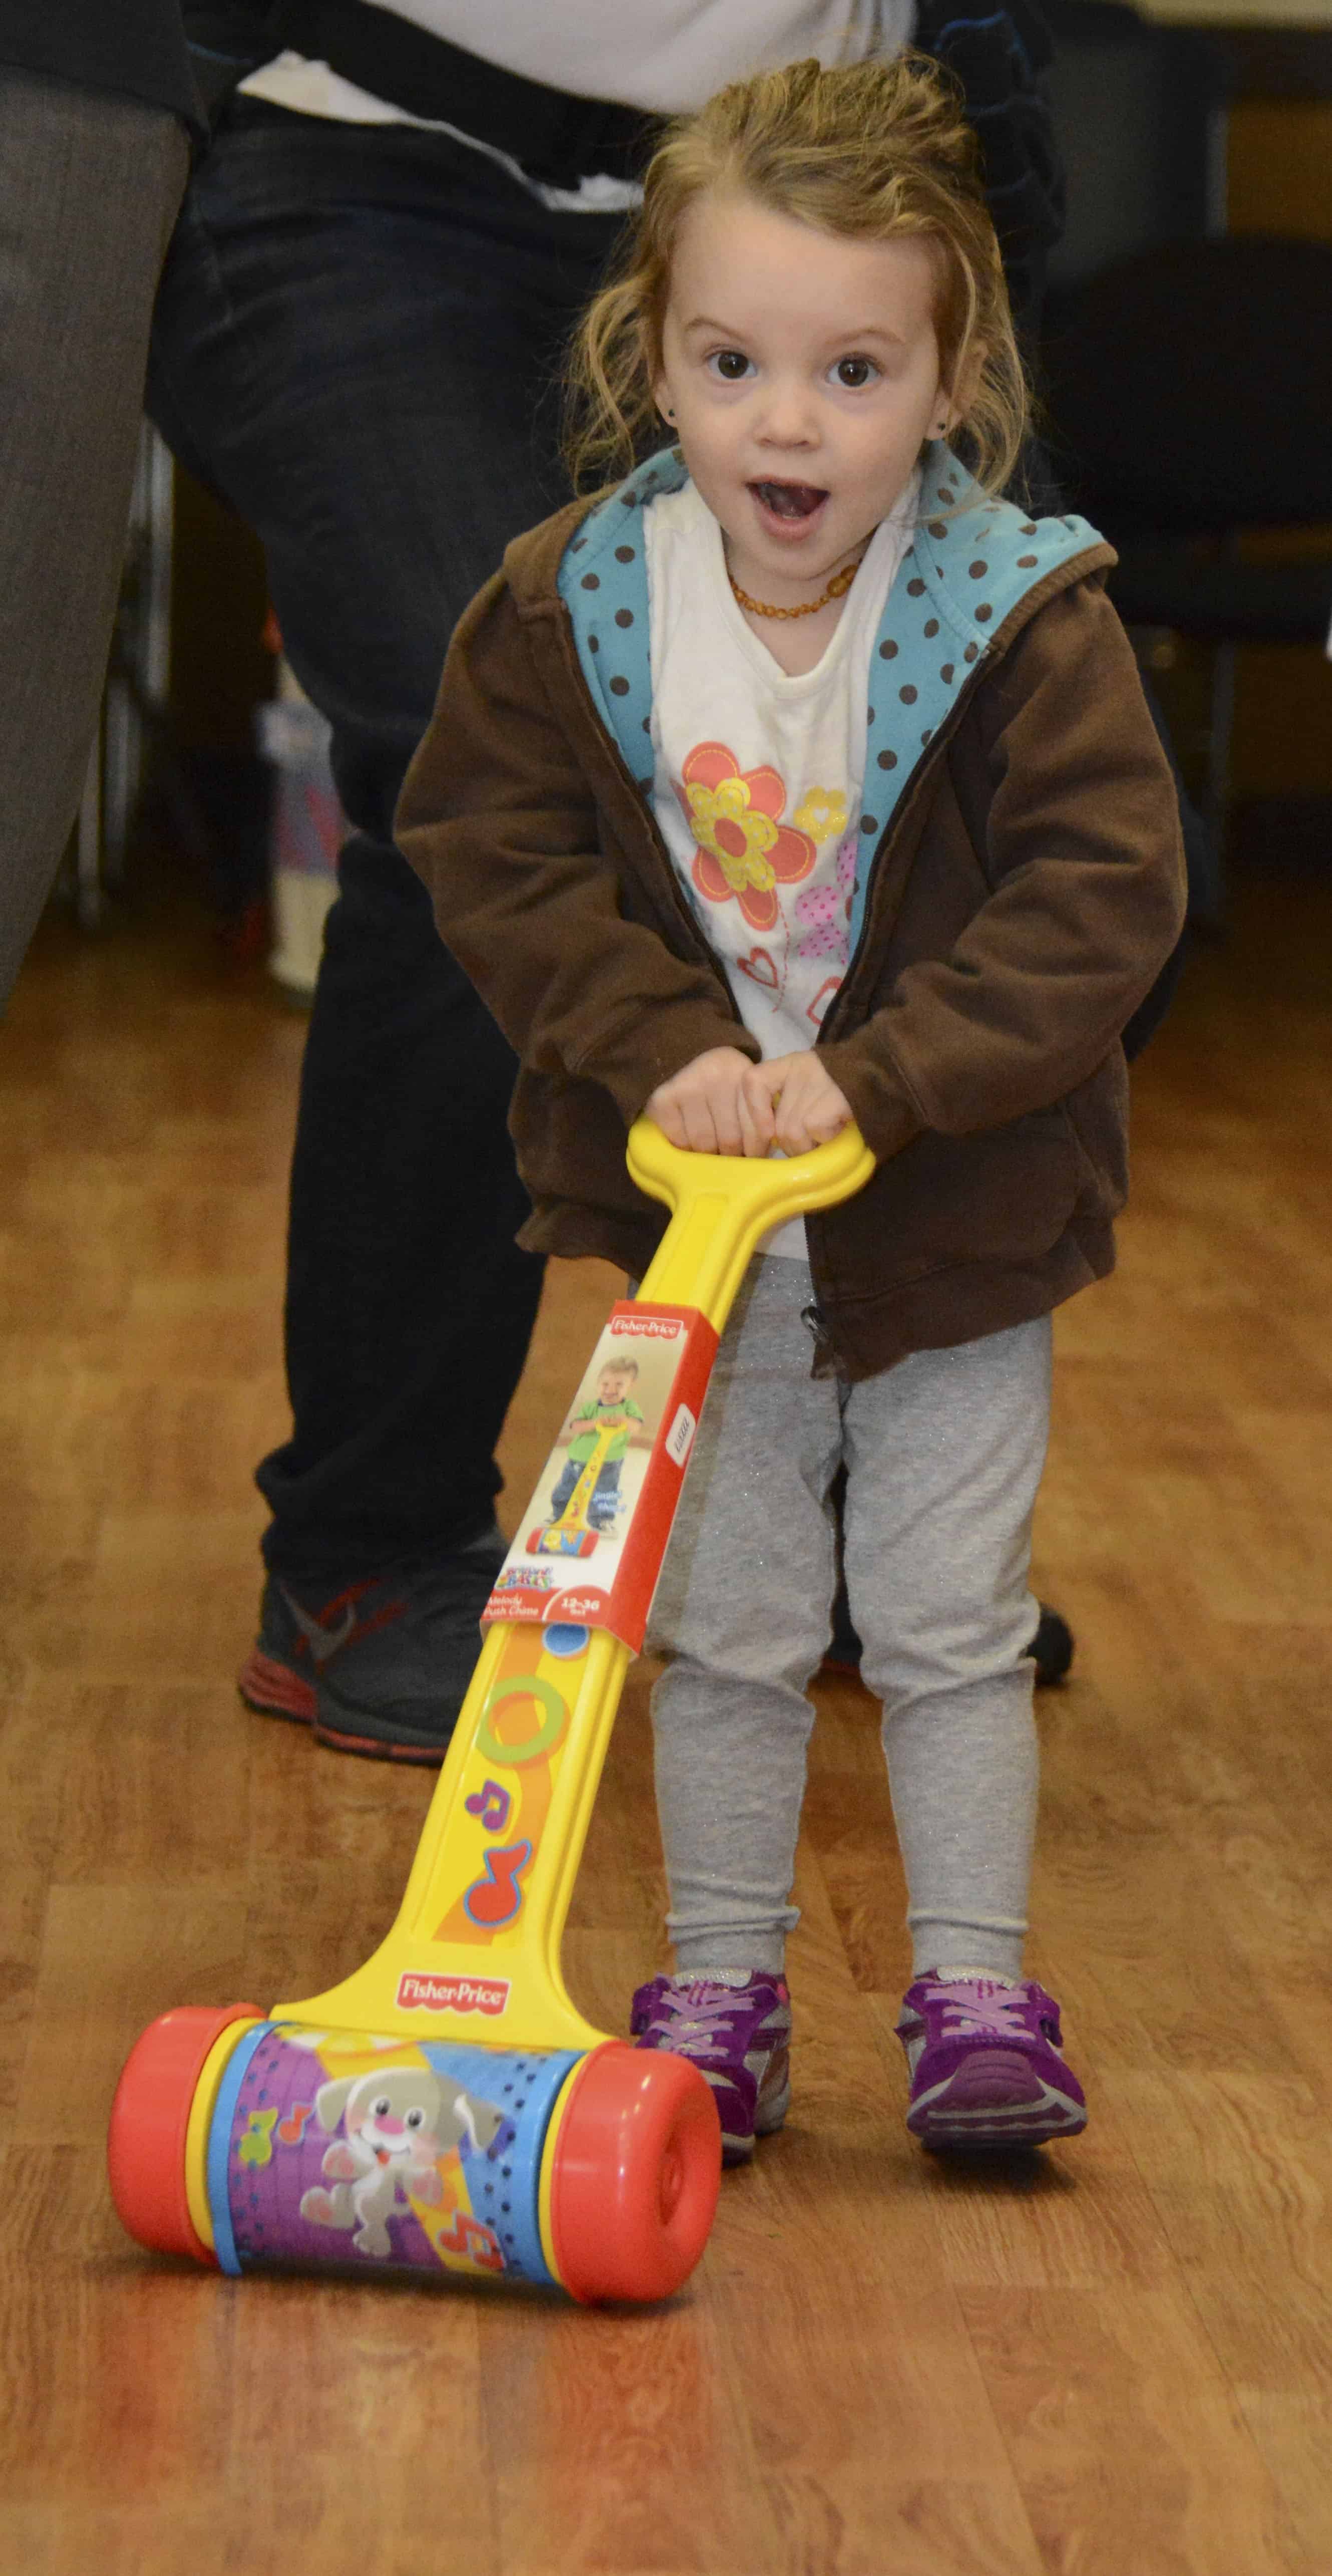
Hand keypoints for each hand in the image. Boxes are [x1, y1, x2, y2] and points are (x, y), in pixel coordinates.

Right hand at [646, 1046, 850, 1155]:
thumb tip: (776, 1150)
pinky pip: (678, 1138)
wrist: (684, 1050)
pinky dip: (683, 1144)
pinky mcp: (665, 1099)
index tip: (754, 1155)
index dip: (757, 1149)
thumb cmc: (724, 1081)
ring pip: (704, 1144)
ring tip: (711, 1149)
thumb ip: (761, 1112)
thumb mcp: (748, 1087)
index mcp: (744, 1076)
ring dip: (708, 1153)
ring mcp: (689, 1087)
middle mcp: (716, 1078)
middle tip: (731, 1154)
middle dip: (731, 1154)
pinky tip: (688, 1138)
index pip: (757, 1129)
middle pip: (730, 1141)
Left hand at [743, 1051, 852, 1154]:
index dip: (753, 1112)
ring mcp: (816, 1081)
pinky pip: (813, 1130)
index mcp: (789, 1064)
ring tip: (829, 1134)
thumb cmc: (846, 1091)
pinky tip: (839, 1127)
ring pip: (792, 1132)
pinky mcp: (833, 1096)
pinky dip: (826, 1138)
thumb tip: (764, 1141)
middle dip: (791, 1145)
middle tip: (811, 1143)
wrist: (889, 1076)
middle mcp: (800, 1068)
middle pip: (776, 1123)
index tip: (766, 1133)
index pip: (752, 1081)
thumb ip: (787, 1106)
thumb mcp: (810, 1089)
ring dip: (810, 1146)